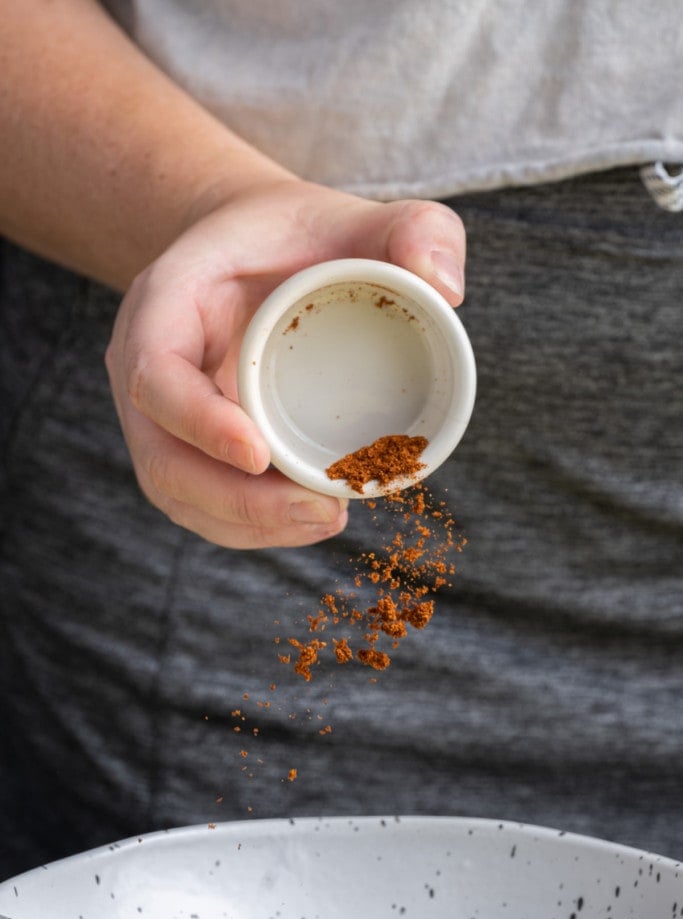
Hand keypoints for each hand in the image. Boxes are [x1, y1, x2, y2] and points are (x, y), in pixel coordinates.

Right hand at [105, 179, 465, 548]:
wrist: (257, 252)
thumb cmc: (303, 236)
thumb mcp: (363, 214)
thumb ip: (419, 230)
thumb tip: (448, 290)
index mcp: (169, 301)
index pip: (156, 372)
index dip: (198, 422)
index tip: (260, 456)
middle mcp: (149, 365)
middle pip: (163, 458)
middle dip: (237, 502)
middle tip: (324, 512)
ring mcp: (162, 414)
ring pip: (178, 493)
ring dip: (247, 525)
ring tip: (326, 520)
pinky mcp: (187, 445)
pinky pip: (200, 502)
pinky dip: (248, 527)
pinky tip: (306, 523)